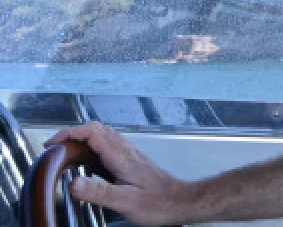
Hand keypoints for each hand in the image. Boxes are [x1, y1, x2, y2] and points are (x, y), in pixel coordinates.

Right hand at [47, 121, 188, 225]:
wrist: (179, 202)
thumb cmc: (158, 203)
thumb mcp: (125, 201)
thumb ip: (99, 192)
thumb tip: (73, 183)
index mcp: (122, 156)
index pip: (92, 132)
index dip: (69, 133)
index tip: (52, 144)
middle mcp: (126, 151)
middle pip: (96, 129)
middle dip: (72, 134)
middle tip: (54, 148)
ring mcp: (129, 154)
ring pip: (102, 135)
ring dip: (82, 139)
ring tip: (65, 153)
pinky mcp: (130, 161)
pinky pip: (108, 146)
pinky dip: (92, 147)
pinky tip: (86, 162)